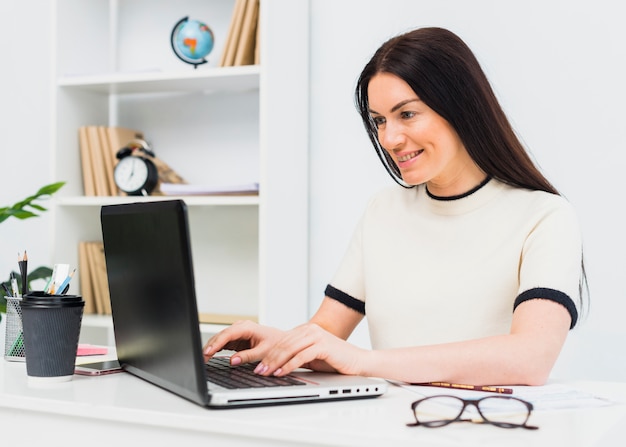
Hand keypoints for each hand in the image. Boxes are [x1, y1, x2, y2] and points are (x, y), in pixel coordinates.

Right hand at [203, 320, 284, 364]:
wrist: (282, 341)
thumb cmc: (275, 344)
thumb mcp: (263, 352)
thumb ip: (248, 356)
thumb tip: (233, 361)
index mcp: (247, 327)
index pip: (227, 334)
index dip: (216, 343)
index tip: (207, 352)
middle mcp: (240, 327)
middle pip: (221, 335)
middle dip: (210, 346)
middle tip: (202, 359)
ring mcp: (237, 332)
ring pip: (220, 338)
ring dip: (211, 348)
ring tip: (203, 359)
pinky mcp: (236, 338)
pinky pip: (223, 342)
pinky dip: (216, 349)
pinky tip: (209, 356)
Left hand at [251, 322, 366, 376]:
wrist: (358, 362)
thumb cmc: (334, 361)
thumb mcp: (311, 357)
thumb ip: (296, 356)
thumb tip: (275, 365)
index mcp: (306, 330)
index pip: (282, 341)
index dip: (268, 353)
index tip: (258, 365)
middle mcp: (310, 329)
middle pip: (283, 344)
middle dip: (268, 358)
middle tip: (258, 370)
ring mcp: (317, 335)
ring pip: (289, 349)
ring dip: (275, 362)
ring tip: (266, 373)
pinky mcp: (323, 345)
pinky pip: (301, 356)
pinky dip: (288, 365)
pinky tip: (281, 373)